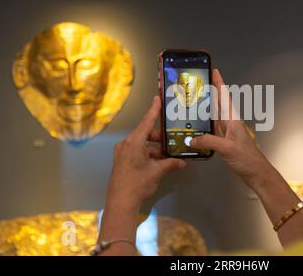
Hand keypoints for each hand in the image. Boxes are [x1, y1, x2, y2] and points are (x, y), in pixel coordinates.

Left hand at [106, 96, 185, 211]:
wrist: (121, 202)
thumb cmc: (138, 183)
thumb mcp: (157, 172)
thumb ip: (170, 164)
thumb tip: (182, 162)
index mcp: (134, 142)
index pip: (146, 122)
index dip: (154, 110)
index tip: (158, 98)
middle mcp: (126, 144)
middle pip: (145, 134)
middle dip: (159, 138)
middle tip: (172, 140)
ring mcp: (122, 153)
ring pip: (142, 145)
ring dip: (155, 149)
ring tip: (168, 156)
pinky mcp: (122, 161)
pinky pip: (137, 152)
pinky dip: (148, 155)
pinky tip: (159, 163)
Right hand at [190, 69, 273, 189]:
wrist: (256, 174)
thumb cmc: (247, 159)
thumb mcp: (227, 148)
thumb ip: (209, 142)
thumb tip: (191, 139)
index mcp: (232, 120)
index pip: (225, 97)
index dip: (219, 83)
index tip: (213, 71)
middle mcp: (229, 123)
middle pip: (218, 103)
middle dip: (209, 92)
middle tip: (197, 84)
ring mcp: (227, 133)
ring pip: (214, 115)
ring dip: (205, 107)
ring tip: (192, 100)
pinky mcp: (224, 142)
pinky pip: (211, 129)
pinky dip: (203, 125)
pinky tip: (195, 125)